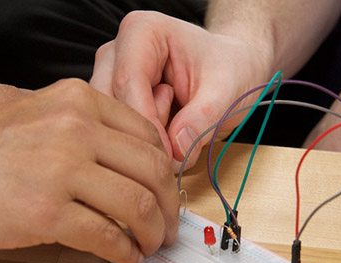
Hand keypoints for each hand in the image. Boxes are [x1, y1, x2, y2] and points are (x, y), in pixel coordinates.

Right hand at [0, 79, 178, 262]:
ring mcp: (60, 168)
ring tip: (150, 246)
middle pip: (152, 170)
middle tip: (168, 227)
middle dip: (168, 206)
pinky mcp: (45, 212)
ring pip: (137, 205)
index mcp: (76, 101)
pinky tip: (125, 257)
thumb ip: (85, 133)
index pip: (148, 137)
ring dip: (153, 233)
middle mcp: (74, 127)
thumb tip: (132, 170)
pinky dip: (124, 251)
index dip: (166, 172)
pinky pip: (107, 236)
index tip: (166, 194)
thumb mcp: (37, 119)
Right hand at [89, 11, 272, 168]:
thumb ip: (203, 117)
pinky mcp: (111, 104)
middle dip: (143, 135)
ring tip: (179, 132)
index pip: (128, 83)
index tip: (170, 154)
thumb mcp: (227, 91)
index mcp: (141, 31)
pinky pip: (115, 134)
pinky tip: (168, 138)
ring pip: (109, 125)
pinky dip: (141, 146)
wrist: (232, 70)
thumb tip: (177, 149)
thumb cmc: (229, 69)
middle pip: (110, 107)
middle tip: (180, 147)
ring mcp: (108, 79)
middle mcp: (115, 53)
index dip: (148, 123)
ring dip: (142, 142)